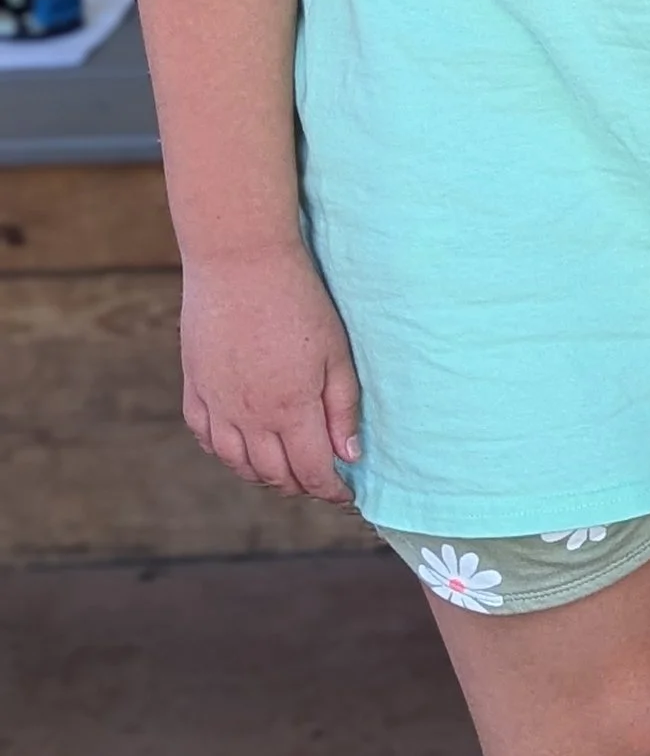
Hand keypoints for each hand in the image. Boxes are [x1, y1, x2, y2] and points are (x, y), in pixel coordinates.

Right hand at [180, 245, 363, 502]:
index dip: (332, 490)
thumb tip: (350, 456)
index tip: (346, 493)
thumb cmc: (298, 302)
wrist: (240, 262)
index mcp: (290, 410)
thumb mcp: (336, 354)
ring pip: (238, 464)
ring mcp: (216, 404)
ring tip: (286, 469)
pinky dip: (226, 453)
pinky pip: (206, 437)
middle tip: (320, 480)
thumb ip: (342, 409)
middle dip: (302, 485)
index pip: (313, 472)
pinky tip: (242, 448)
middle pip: (275, 474)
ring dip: (264, 475)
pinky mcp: (194, 386)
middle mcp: (248, 416)